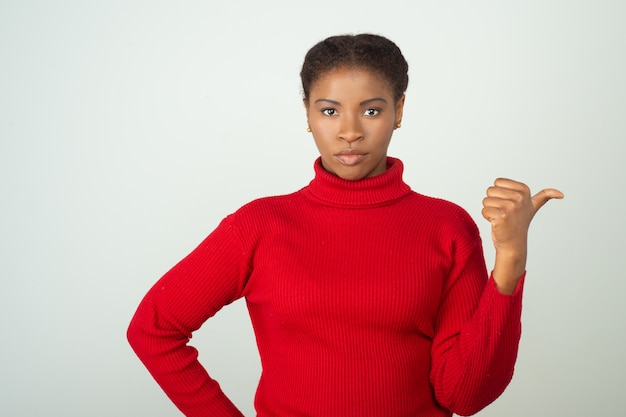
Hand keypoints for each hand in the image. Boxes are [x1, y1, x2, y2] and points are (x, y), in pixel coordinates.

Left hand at [482, 178, 562, 292]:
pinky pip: (484, 210)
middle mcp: (519, 197)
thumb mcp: (533, 207)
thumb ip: (544, 197)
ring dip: (490, 210)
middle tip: (504, 213)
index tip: (509, 204)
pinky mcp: (502, 216)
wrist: (513, 243)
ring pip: (486, 201)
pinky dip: (487, 218)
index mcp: (524, 190)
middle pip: (490, 190)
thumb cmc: (519, 223)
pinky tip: (497, 223)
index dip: (499, 194)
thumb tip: (561, 194)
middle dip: (493, 202)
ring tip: (501, 218)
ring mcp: (511, 206)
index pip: (497, 182)